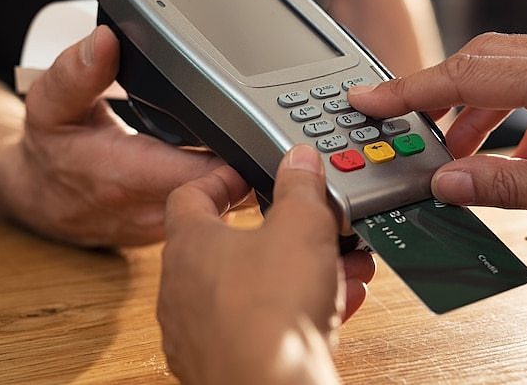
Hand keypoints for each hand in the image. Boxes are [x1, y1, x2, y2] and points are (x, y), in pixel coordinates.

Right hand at [0, 26, 250, 245]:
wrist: (38, 198)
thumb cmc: (51, 149)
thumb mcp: (49, 104)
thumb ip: (76, 72)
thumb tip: (105, 41)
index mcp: (123, 177)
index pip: (200, 176)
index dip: (237, 157)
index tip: (259, 133)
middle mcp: (148, 211)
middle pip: (226, 195)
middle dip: (256, 166)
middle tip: (280, 136)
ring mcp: (164, 228)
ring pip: (227, 210)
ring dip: (250, 181)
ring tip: (265, 147)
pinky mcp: (173, 233)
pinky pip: (216, 216)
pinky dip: (234, 192)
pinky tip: (242, 166)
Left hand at [158, 145, 374, 384]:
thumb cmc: (271, 313)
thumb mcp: (301, 226)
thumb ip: (300, 186)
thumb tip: (299, 161)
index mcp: (189, 246)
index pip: (190, 195)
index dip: (222, 180)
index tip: (247, 177)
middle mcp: (184, 291)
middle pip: (231, 246)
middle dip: (282, 234)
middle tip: (310, 227)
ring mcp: (201, 334)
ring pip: (254, 289)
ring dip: (300, 273)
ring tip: (342, 268)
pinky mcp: (224, 365)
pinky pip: (262, 327)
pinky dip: (298, 312)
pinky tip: (339, 305)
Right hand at [349, 32, 526, 236]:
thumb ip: (513, 185)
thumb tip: (451, 181)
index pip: (467, 74)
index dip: (409, 90)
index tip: (369, 100)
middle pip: (484, 58)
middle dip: (439, 94)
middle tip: (409, 129)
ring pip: (516, 66)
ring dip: (482, 106)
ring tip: (465, 152)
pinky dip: (524, 110)